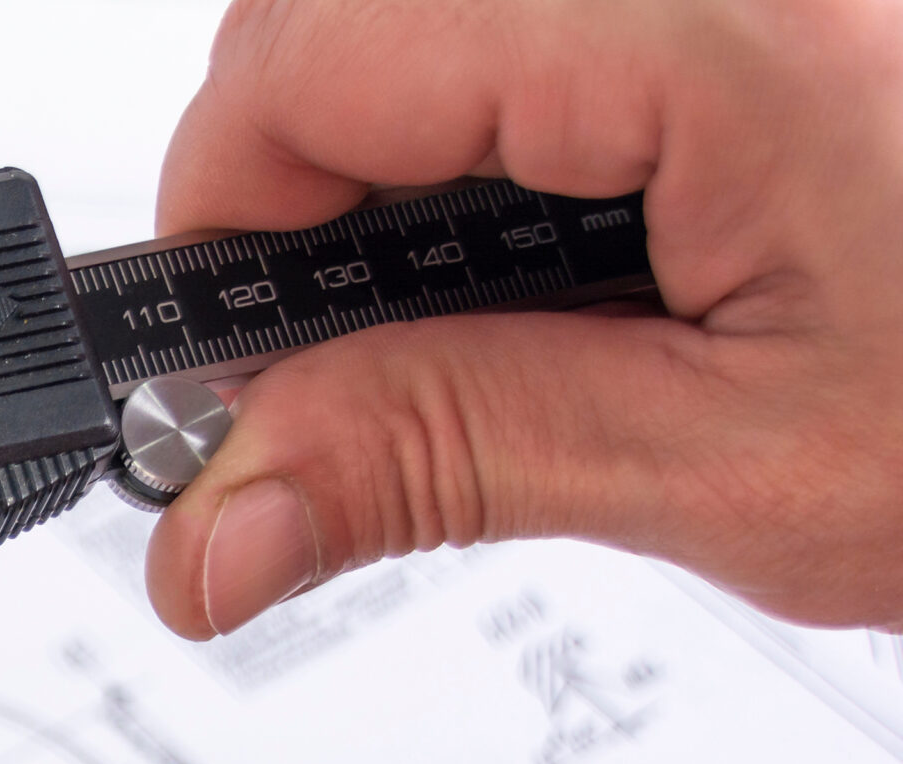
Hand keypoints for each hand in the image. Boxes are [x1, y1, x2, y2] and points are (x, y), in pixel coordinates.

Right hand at [143, 0, 902, 637]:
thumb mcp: (740, 469)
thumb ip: (445, 460)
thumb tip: (215, 521)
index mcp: (730, 23)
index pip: (309, 60)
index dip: (219, 229)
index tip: (221, 376)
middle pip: (332, 11)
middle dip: (290, 193)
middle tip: (339, 367)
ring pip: (403, 7)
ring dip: (384, 158)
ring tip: (474, 312)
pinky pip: (514, 17)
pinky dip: (480, 122)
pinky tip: (557, 234)